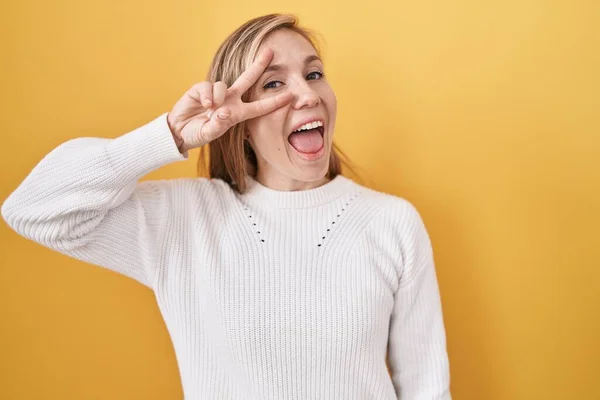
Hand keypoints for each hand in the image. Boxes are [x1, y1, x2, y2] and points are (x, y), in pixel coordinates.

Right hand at [166, 48, 292, 152]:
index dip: (274, 102)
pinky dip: (207, 95)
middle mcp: (229, 100)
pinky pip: (208, 86)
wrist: (178, 131)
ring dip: (219, 97)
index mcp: (237, 113)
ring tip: (210, 110)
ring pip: (224, 85)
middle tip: (270, 52)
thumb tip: (222, 112)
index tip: (290, 96)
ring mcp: (216, 93)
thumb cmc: (198, 134)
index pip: (259, 107)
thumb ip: (217, 125)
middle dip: (258, 65)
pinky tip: (204, 105)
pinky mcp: (201, 89)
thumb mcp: (209, 134)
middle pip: (248, 79)